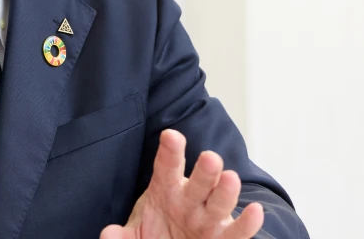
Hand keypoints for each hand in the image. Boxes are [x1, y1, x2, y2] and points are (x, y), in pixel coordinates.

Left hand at [100, 130, 263, 238]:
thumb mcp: (135, 232)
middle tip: (209, 158)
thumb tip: (108, 235)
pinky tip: (255, 211)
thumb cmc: (155, 232)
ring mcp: (208, 216)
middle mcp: (190, 198)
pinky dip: (247, 223)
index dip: (170, 151)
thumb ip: (122, 236)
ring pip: (220, 200)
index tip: (170, 135)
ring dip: (225, 190)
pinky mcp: (223, 237)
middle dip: (205, 170)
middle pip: (199, 180)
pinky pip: (237, 231)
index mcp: (165, 188)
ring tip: (229, 178)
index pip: (166, 166)